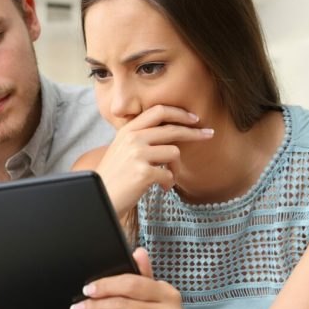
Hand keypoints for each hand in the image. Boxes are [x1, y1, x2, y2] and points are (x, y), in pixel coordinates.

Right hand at [94, 105, 213, 211]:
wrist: (99, 198)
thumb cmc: (113, 177)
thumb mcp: (121, 149)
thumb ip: (140, 137)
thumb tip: (170, 131)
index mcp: (127, 130)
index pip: (158, 111)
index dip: (179, 113)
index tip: (194, 118)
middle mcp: (132, 139)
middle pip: (172, 129)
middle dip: (194, 132)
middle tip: (209, 134)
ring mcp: (137, 155)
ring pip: (174, 152)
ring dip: (176, 168)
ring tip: (168, 179)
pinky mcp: (143, 172)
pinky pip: (169, 174)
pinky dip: (169, 183)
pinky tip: (163, 189)